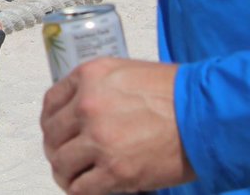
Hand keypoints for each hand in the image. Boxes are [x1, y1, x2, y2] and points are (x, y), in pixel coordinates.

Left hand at [41, 58, 193, 193]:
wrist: (204, 114)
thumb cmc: (174, 92)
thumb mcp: (123, 72)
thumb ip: (95, 86)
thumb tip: (77, 106)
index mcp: (88, 78)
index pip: (50, 102)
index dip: (50, 121)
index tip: (55, 131)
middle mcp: (87, 106)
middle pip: (52, 134)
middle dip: (56, 147)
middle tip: (65, 156)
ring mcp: (100, 139)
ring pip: (61, 162)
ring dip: (64, 171)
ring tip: (72, 176)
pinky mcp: (116, 171)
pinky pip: (80, 188)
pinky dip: (78, 190)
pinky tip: (84, 188)